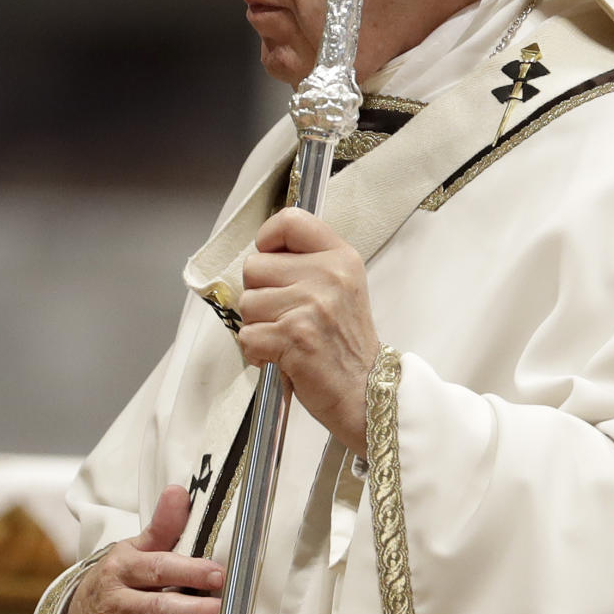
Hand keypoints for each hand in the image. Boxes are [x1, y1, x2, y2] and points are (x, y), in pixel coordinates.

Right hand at [67, 485, 222, 613]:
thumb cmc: (119, 578)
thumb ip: (162, 526)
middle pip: (156, 611)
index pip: (159, 569)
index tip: (220, 576)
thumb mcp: (134, 549)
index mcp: (123, 570)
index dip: (189, 572)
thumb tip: (179, 491)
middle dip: (191, 613)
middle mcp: (116, 606)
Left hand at [238, 207, 377, 455]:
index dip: (268, 240)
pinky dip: (256, 352)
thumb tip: (260, 253)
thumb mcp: (341, 287)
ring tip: (288, 338)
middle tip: (287, 316)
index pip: (290, 220)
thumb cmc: (345, 343)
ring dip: (258, 325)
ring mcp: (311, 305)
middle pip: (254, 266)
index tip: (273, 262)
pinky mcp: (294, 336)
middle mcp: (328, 275)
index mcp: (340, 257)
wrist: (367, 393)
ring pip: (247, 302)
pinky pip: (247, 335)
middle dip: (260, 294)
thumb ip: (307, 263)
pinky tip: (281, 357)